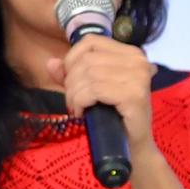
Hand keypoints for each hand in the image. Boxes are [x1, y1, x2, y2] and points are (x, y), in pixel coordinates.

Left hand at [56, 34, 155, 158]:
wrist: (135, 147)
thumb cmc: (115, 117)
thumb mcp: (90, 90)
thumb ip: (70, 75)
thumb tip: (51, 63)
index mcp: (131, 53)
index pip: (91, 41)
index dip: (72, 59)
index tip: (71, 82)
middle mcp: (138, 61)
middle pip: (87, 60)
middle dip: (71, 82)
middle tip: (73, 102)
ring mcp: (138, 77)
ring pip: (88, 75)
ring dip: (74, 95)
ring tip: (77, 109)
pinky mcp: (134, 95)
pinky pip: (94, 90)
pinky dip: (81, 102)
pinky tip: (83, 113)